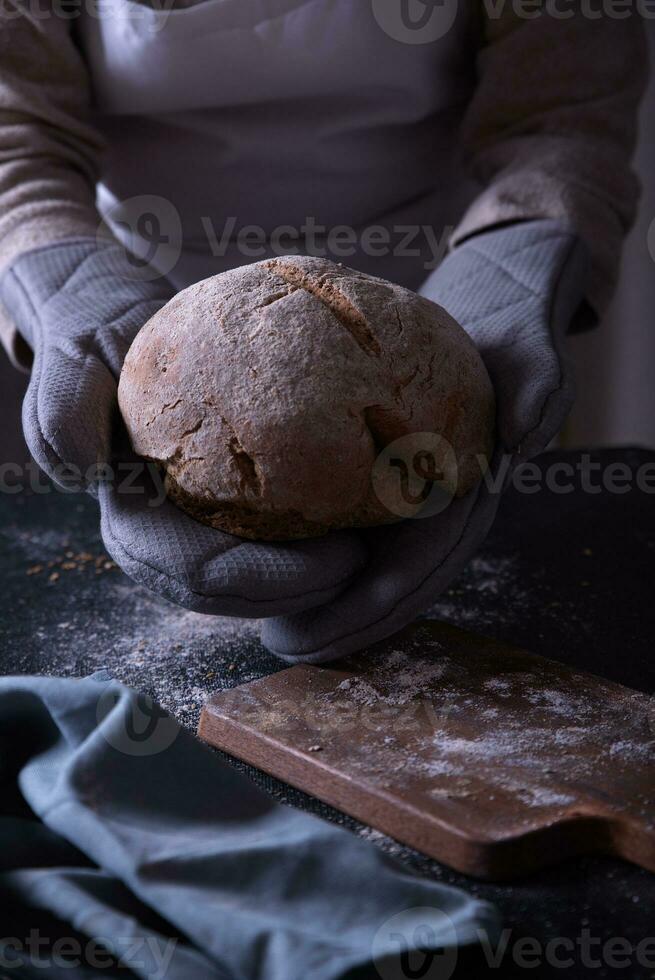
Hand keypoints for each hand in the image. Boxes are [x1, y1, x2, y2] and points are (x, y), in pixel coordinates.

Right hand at [1, 239, 365, 616]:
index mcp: (132, 525)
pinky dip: (314, 550)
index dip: (273, 581)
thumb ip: (66, 409)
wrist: (118, 327)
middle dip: (307, 591)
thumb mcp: (77, 358)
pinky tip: (363, 526)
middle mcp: (165, 544)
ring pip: (260, 586)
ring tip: (377, 549)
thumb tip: (85, 470)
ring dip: (317, 582)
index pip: (201, 577)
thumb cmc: (102, 339)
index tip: (344, 555)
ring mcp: (196, 535)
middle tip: (374, 559)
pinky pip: (273, 551)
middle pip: (239, 596)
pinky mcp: (225, 516)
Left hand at [261, 220, 589, 661]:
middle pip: (394, 585)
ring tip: (277, 635)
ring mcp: (418, 505)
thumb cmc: (508, 334)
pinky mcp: (393, 488)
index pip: (424, 563)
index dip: (376, 604)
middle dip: (344, 624)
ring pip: (376, 572)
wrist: (492, 321)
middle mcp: (445, 511)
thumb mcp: (530, 350)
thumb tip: (527, 434)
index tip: (321, 631)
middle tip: (281, 648)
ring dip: (332, 608)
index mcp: (473, 494)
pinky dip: (326, 567)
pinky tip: (281, 581)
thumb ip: (539, 386)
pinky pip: (363, 538)